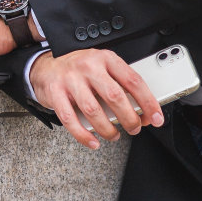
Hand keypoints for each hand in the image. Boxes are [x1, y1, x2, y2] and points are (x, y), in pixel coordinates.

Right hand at [29, 49, 162, 148]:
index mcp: (105, 59)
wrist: (45, 66)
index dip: (148, 102)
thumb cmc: (79, 70)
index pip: (133, 81)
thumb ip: (120, 85)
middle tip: (134, 128)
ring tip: (114, 135)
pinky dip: (84, 135)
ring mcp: (70, 80)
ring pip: (94, 110)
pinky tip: (93, 141)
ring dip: (108, 129)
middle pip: (115, 96)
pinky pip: (70, 119)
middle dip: (129, 118)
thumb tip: (143, 110)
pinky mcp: (55, 93)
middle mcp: (88, 67)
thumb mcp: (102, 68)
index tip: (156, 118)